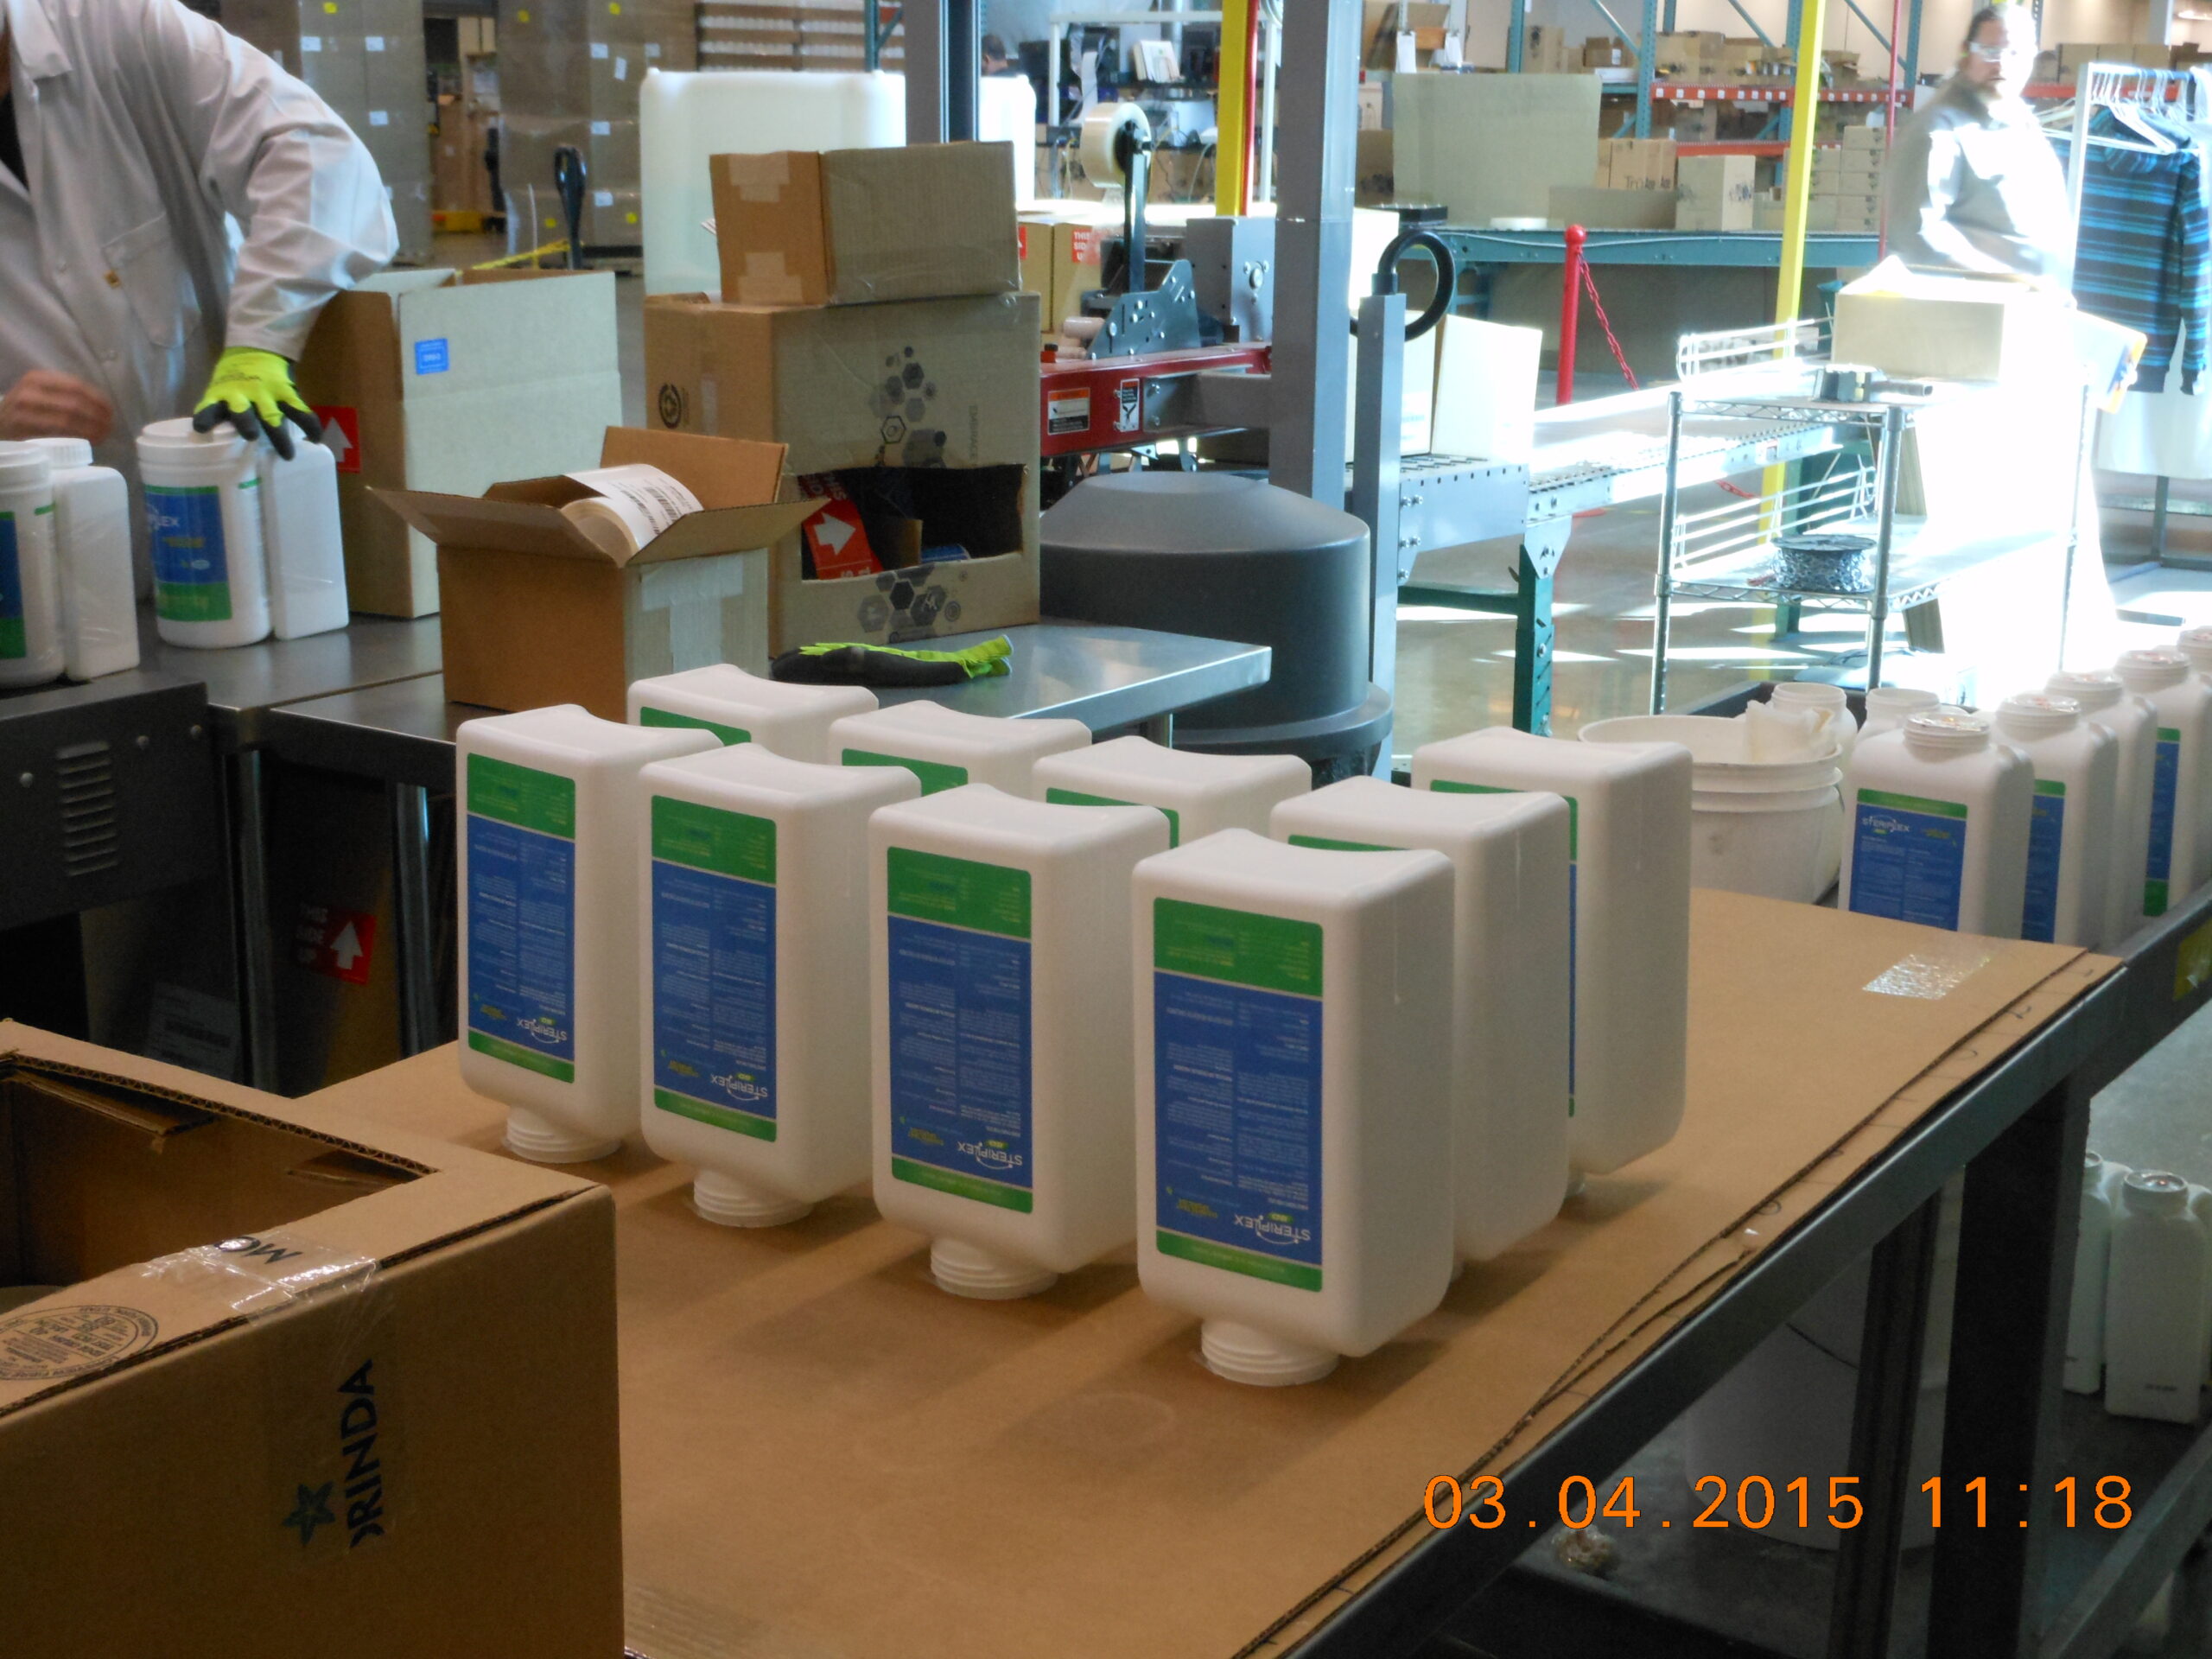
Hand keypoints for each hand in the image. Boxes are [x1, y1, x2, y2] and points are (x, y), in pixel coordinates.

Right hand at [0, 370, 114, 442]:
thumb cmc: (24, 412)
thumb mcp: (40, 396)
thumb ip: (64, 395)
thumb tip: (102, 407)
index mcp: (38, 378)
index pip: (76, 386)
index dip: (98, 399)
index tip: (110, 412)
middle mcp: (30, 389)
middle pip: (75, 403)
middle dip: (97, 416)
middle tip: (109, 427)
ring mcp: (23, 408)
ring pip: (67, 418)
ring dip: (91, 429)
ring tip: (102, 436)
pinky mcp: (21, 427)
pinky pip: (55, 431)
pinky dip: (76, 436)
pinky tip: (88, 441)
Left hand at [193, 347, 320, 460]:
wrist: (256, 348)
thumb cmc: (235, 377)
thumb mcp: (220, 389)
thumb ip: (220, 409)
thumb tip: (215, 438)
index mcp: (221, 396)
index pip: (209, 409)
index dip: (205, 418)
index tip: (202, 429)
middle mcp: (242, 396)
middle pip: (243, 414)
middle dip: (247, 424)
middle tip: (252, 436)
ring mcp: (265, 394)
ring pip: (272, 416)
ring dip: (278, 434)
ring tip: (287, 453)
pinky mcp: (285, 391)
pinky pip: (299, 411)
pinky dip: (309, 426)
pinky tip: (315, 439)